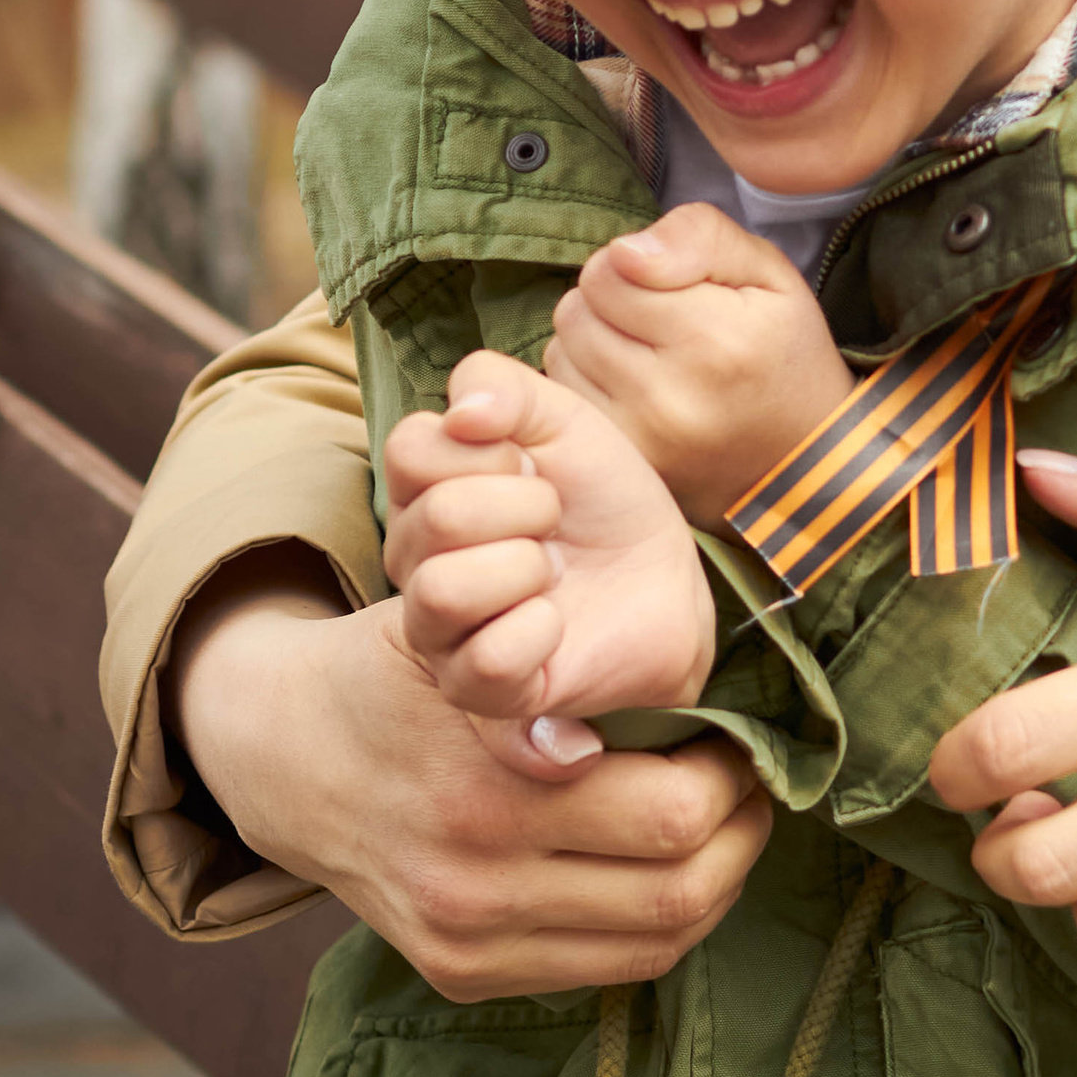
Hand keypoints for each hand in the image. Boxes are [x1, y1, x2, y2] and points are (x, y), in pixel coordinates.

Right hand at [169, 572, 772, 1002]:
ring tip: (723, 829)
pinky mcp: (460, 975)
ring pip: (656, 944)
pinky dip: (659, 926)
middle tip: (746, 786)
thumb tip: (680, 715)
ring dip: (715, 886)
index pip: (671, 815)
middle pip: (679, 890)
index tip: (737, 739)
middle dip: (739, 834)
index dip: (732, 778)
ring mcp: (468, 943)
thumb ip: (554, 680)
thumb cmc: (395, 674)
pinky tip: (667, 872)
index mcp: (488, 793)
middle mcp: (478, 886)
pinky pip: (606, 971)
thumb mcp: (459, 643)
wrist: (281, 753)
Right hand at [383, 350, 716, 724]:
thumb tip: (463, 413)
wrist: (665, 578)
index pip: (411, 449)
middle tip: (555, 522)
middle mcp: (413, 559)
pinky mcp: (479, 689)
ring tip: (553, 572)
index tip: (533, 466)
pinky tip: (557, 622)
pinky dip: (540, 630)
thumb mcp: (563, 420)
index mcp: (422, 488)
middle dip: (528, 508)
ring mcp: (438, 629)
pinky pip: (488, 658)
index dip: (491, 450)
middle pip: (438, 517)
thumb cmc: (602, 497)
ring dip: (527, 569)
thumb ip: (503, 386)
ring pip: (445, 591)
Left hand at [544, 206, 854, 520]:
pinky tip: (630, 385)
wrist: (802, 455)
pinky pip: (565, 395)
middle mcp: (675, 396)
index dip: (633, 263)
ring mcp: (643, 438)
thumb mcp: (768, 271)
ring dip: (594, 339)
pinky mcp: (622, 462)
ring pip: (563, 349)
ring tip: (645, 351)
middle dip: (609, 300)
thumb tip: (626, 251)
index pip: (611, 269)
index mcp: (719, 338)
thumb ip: (700, 236)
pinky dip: (588, 380)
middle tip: (658, 318)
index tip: (670, 284)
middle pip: (578, 309)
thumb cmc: (782, 351)